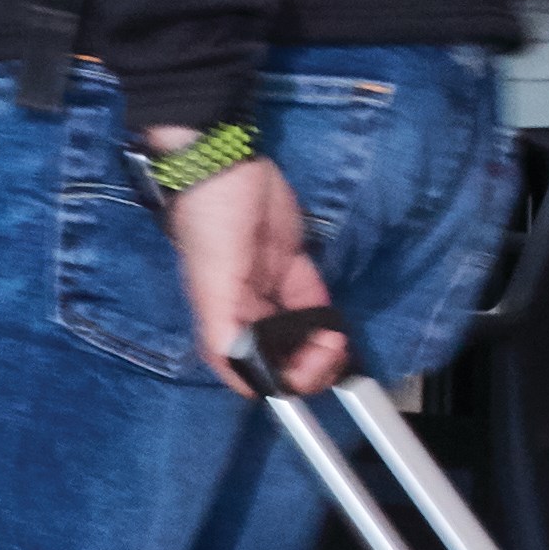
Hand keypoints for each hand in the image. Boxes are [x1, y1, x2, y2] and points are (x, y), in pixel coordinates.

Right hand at [157, 148, 343, 399]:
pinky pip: (312, 300)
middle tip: (330, 353)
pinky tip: (337, 322)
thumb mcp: (211, 283)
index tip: (305, 373)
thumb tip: (245, 380)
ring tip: (337, 340)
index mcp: (222, 322)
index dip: (278, 381)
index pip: (248, 370)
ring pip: (298, 333)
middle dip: (306, 365)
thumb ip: (223, 331)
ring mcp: (269, 288)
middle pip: (278, 355)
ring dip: (320, 345)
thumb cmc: (211, 225)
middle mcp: (245, 311)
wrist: (226, 168)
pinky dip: (326, 316)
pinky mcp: (290, 264)